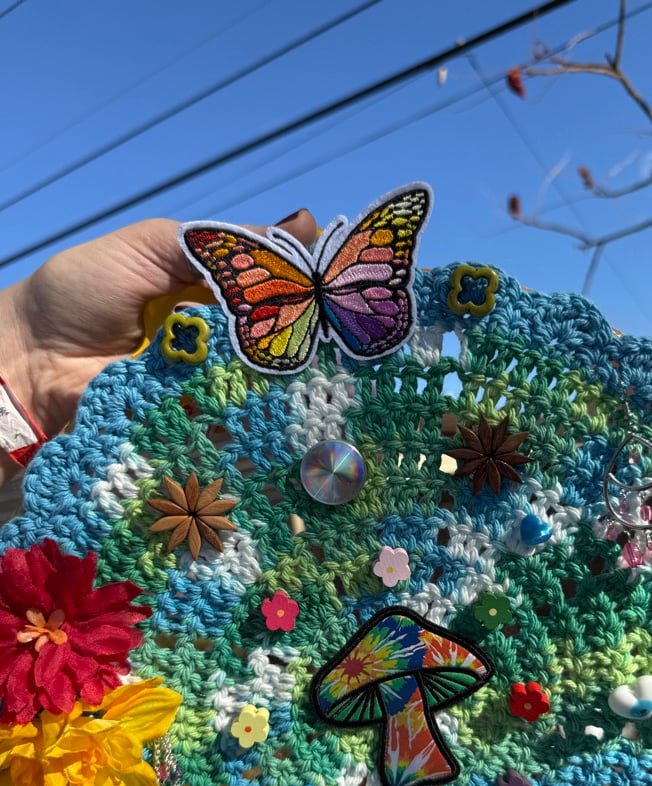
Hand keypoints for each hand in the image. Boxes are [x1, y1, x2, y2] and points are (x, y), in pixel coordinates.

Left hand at [1, 210, 316, 438]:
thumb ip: (219, 243)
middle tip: (344, 330)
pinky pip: (237, 423)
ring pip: (266, 383)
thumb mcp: (151, 248)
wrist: (28, 359)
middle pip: (280, 339)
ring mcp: (211, 385)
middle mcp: (220, 340)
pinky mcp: (197, 424)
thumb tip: (301, 223)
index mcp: (214, 294)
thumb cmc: (80, 293)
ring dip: (292, 379)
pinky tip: (291, 412)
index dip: (311, 285)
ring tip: (328, 372)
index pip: (277, 288)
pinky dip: (259, 419)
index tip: (348, 280)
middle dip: (312, 335)